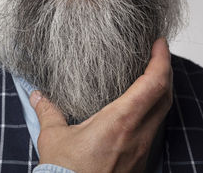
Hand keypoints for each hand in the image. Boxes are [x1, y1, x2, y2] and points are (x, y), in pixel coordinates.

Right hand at [29, 38, 172, 172]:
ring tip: (152, 74)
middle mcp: (138, 133)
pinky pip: (156, 127)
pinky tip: (143, 105)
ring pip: (164, 111)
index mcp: (120, 121)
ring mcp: (143, 147)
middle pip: (165, 94)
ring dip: (162, 89)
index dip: (161, 59)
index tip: (159, 43)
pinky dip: (155, 108)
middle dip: (165, 69)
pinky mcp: (141, 158)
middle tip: (157, 53)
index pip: (153, 83)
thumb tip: (37, 95)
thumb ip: (47, 112)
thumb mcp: (54, 139)